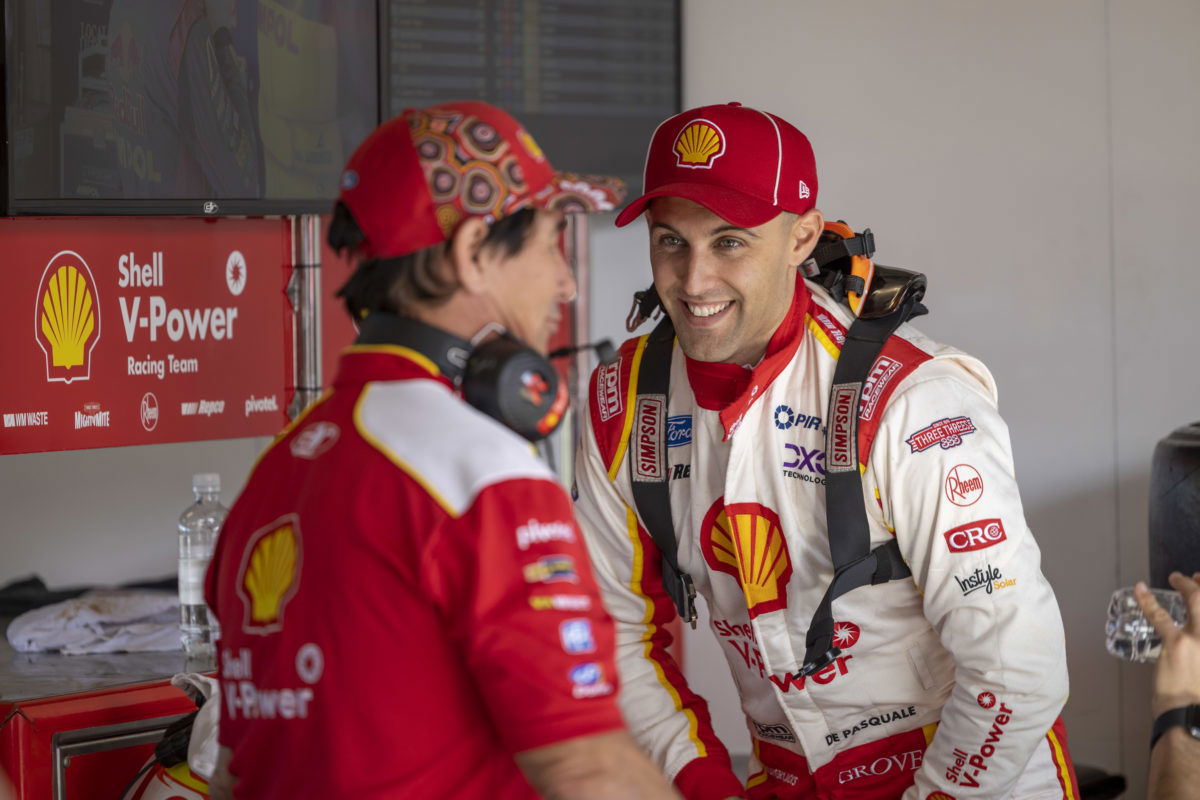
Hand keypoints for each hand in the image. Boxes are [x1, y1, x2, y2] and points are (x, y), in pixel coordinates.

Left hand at [1135, 572, 1199, 715]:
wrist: (1196, 718)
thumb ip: (1199, 652)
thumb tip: (1195, 649)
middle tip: (1197, 578)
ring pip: (1196, 601)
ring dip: (1187, 586)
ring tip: (1177, 578)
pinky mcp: (1176, 643)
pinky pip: (1159, 616)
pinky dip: (1147, 600)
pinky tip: (1139, 589)